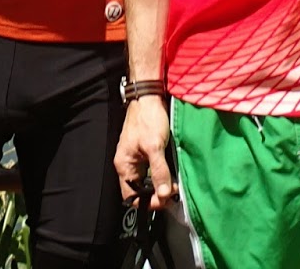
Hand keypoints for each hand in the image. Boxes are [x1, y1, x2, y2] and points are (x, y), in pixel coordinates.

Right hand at [114, 95, 176, 209]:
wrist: (149, 96)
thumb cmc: (148, 118)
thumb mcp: (155, 146)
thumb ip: (159, 171)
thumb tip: (164, 194)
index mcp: (125, 165)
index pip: (131, 197)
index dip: (147, 202)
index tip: (164, 200)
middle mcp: (128, 164)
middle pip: (139, 190)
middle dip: (156, 194)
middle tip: (172, 192)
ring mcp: (136, 158)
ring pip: (146, 181)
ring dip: (160, 184)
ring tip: (174, 184)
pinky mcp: (145, 151)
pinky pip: (151, 170)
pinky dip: (161, 174)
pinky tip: (172, 173)